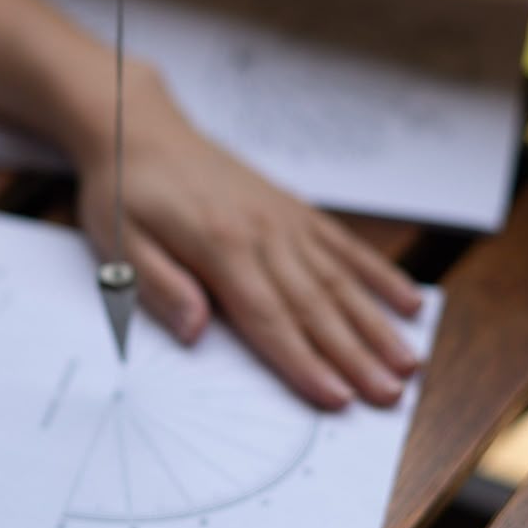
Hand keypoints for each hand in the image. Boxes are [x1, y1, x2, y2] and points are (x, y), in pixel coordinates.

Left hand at [76, 65, 422, 408]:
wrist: (140, 129)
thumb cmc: (125, 192)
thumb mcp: (119, 244)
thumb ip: (160, 286)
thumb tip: (196, 330)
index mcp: (219, 247)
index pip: (268, 317)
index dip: (304, 362)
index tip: (338, 398)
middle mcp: (262, 233)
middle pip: (315, 306)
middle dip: (356, 356)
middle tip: (391, 395)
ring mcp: (284, 220)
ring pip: (339, 280)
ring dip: (376, 324)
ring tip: (409, 362)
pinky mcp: (294, 210)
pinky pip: (344, 246)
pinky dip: (379, 275)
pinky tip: (408, 302)